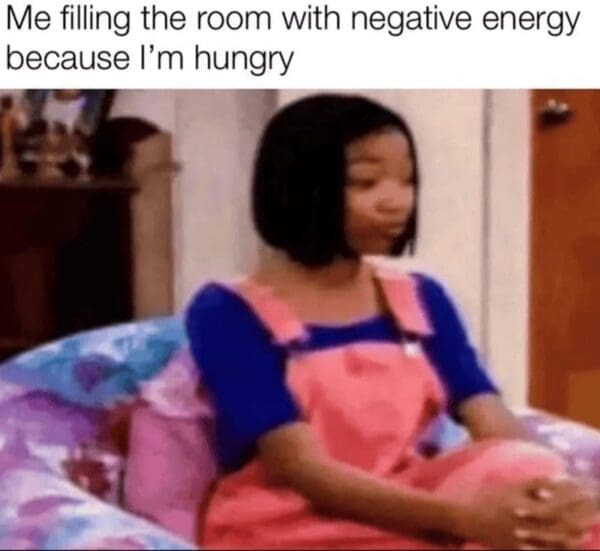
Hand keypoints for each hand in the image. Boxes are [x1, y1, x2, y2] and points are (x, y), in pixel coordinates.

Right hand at [457, 478, 591, 549]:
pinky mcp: (518, 549)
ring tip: (586, 531)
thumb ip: (533, 485)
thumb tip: (559, 480)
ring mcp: (520, 537)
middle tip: (595, 515)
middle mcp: (522, 520)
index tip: (586, 494)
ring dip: (572, 535)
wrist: (466, 518)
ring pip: (553, 539)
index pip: (553, 500)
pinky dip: (557, 549)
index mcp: (519, 501)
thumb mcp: (509, 487)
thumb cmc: (488, 498)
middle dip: (578, 518)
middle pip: (557, 521)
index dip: (571, 498)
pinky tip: (568, 546)